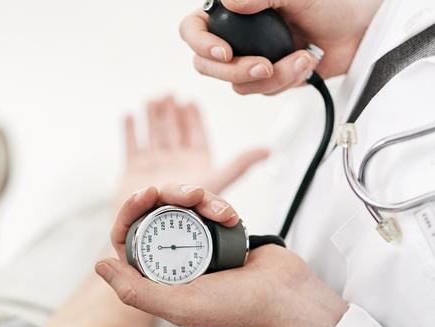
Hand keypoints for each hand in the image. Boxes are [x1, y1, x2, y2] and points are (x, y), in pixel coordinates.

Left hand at [96, 185, 347, 326]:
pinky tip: (231, 216)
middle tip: (188, 192)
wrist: (282, 295)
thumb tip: (99, 266)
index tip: (145, 194)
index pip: (128, 237)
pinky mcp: (217, 230)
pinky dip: (218, 205)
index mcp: (156, 277)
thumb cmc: (233, 305)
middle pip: (154, 213)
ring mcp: (195, 243)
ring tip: (219, 210)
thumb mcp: (177, 305)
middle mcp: (171, 259)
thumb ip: (134, 291)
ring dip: (198, 199)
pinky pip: (207, 205)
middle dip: (169, 195)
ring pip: (181, 205)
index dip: (130, 211)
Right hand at [118, 96, 268, 203]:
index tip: (190, 102)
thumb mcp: (216, 183)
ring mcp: (153, 166)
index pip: (196, 136)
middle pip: (173, 132)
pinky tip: (129, 116)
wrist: (151, 230)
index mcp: (196, 165)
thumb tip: (267, 150)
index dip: (193, 119)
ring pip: (154, 135)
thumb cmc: (185, 213)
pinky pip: (132, 147)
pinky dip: (131, 131)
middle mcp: (174, 164)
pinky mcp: (133, 172)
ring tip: (153, 100)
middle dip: (171, 113)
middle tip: (169, 95)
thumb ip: (239, 166)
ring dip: (153, 117)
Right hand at [180, 0, 381, 94]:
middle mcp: (237, 35)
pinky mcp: (267, 78)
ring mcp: (250, 58)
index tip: (224, 52)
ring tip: (300, 58)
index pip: (193, 28)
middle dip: (236, 70)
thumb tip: (230, 2)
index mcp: (233, 10)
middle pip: (207, 65)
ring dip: (272, 76)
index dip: (201, 44)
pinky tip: (304, 63)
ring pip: (237, 83)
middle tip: (261, 66)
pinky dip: (286, 80)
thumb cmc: (332, 4)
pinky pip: (262, 91)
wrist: (359, 30)